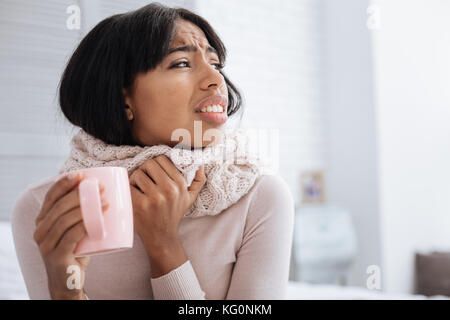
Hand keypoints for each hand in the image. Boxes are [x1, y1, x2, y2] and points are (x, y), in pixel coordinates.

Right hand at [33, 172, 108, 298]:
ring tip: (106, 202)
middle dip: (81, 194)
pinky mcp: (56, 256)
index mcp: (43, 220)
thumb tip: (103, 191)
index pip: (51, 197)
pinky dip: (84, 225)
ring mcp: (46, 244)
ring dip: (87, 208)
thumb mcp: (75, 229)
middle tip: (102, 189)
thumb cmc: (76, 250)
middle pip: (59, 206)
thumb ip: (80, 214)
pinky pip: (70, 236)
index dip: (64, 183)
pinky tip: (97, 220)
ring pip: (65, 220)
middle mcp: (40, 231)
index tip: (81, 174)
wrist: (69, 280)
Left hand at [129, 155, 205, 254]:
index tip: (153, 174)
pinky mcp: (141, 204)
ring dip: (135, 179)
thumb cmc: (174, 214)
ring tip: (138, 188)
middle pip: (149, 164)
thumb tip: (200, 166)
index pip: (162, 159)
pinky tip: (133, 195)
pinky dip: (129, 188)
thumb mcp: (190, 198)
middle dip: (144, 170)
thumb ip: (198, 181)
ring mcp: (155, 197)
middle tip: (144, 180)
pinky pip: (129, 186)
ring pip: (138, 173)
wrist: (163, 236)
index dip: (155, 165)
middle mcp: (169, 189)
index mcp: (180, 184)